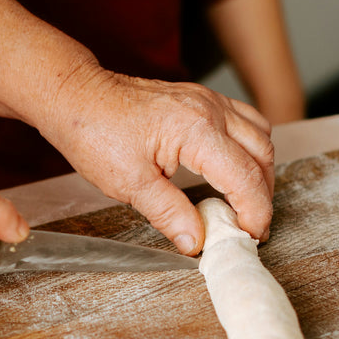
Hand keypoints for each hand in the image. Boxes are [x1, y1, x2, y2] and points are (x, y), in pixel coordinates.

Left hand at [37, 68, 274, 253]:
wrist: (76, 97)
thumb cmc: (94, 132)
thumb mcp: (129, 183)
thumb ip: (168, 213)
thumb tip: (195, 241)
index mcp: (196, 130)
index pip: (245, 177)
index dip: (255, 212)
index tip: (250, 237)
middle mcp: (210, 109)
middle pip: (262, 155)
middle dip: (262, 195)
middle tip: (250, 227)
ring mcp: (208, 100)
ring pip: (259, 134)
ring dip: (260, 170)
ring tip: (246, 202)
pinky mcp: (200, 98)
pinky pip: (244, 119)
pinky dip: (249, 147)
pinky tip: (235, 168)